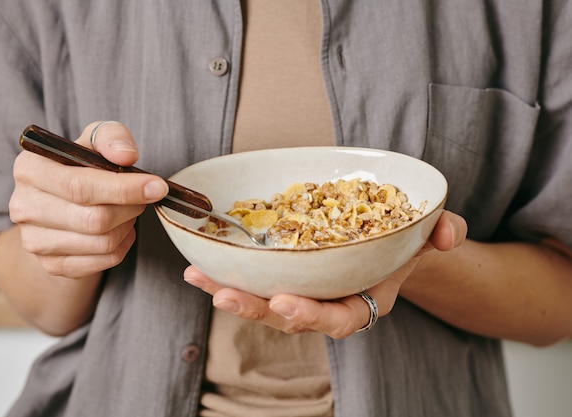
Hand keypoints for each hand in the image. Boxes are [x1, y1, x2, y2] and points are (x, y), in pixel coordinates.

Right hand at [9, 121, 168, 277]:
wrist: (60, 203)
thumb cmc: (80, 165)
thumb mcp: (94, 141)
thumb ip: (112, 137)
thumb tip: (126, 156)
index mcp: (28, 168)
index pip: (79, 186)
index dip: (124, 189)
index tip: (157, 186)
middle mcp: (23, 207)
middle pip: (94, 219)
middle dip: (131, 208)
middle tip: (145, 197)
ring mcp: (34, 241)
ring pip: (103, 243)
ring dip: (128, 225)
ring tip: (129, 210)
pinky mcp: (51, 265)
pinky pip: (104, 261)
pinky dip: (123, 245)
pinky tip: (121, 229)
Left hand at [184, 210, 466, 337]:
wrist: (386, 239)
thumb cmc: (405, 240)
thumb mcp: (430, 233)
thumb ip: (444, 231)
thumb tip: (446, 234)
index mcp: (363, 301)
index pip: (339, 320)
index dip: (313, 316)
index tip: (286, 302)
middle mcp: (329, 302)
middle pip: (290, 317)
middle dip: (258, 310)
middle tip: (225, 296)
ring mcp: (304, 290)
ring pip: (264, 302)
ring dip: (230, 291)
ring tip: (198, 277)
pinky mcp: (284, 275)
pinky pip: (255, 280)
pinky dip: (226, 273)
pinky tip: (198, 264)